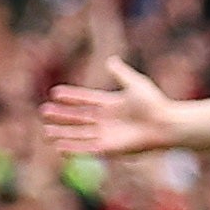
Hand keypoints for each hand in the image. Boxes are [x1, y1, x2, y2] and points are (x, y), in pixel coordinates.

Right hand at [40, 59, 180, 156]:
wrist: (165, 124)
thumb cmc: (154, 103)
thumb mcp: (135, 83)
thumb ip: (121, 73)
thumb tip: (110, 60)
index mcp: (111, 104)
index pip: (86, 100)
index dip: (71, 97)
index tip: (55, 93)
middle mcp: (106, 120)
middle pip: (79, 118)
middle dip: (62, 116)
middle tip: (44, 112)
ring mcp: (107, 135)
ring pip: (79, 135)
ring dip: (63, 134)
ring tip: (46, 132)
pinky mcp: (109, 148)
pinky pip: (87, 149)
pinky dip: (74, 148)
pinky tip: (60, 147)